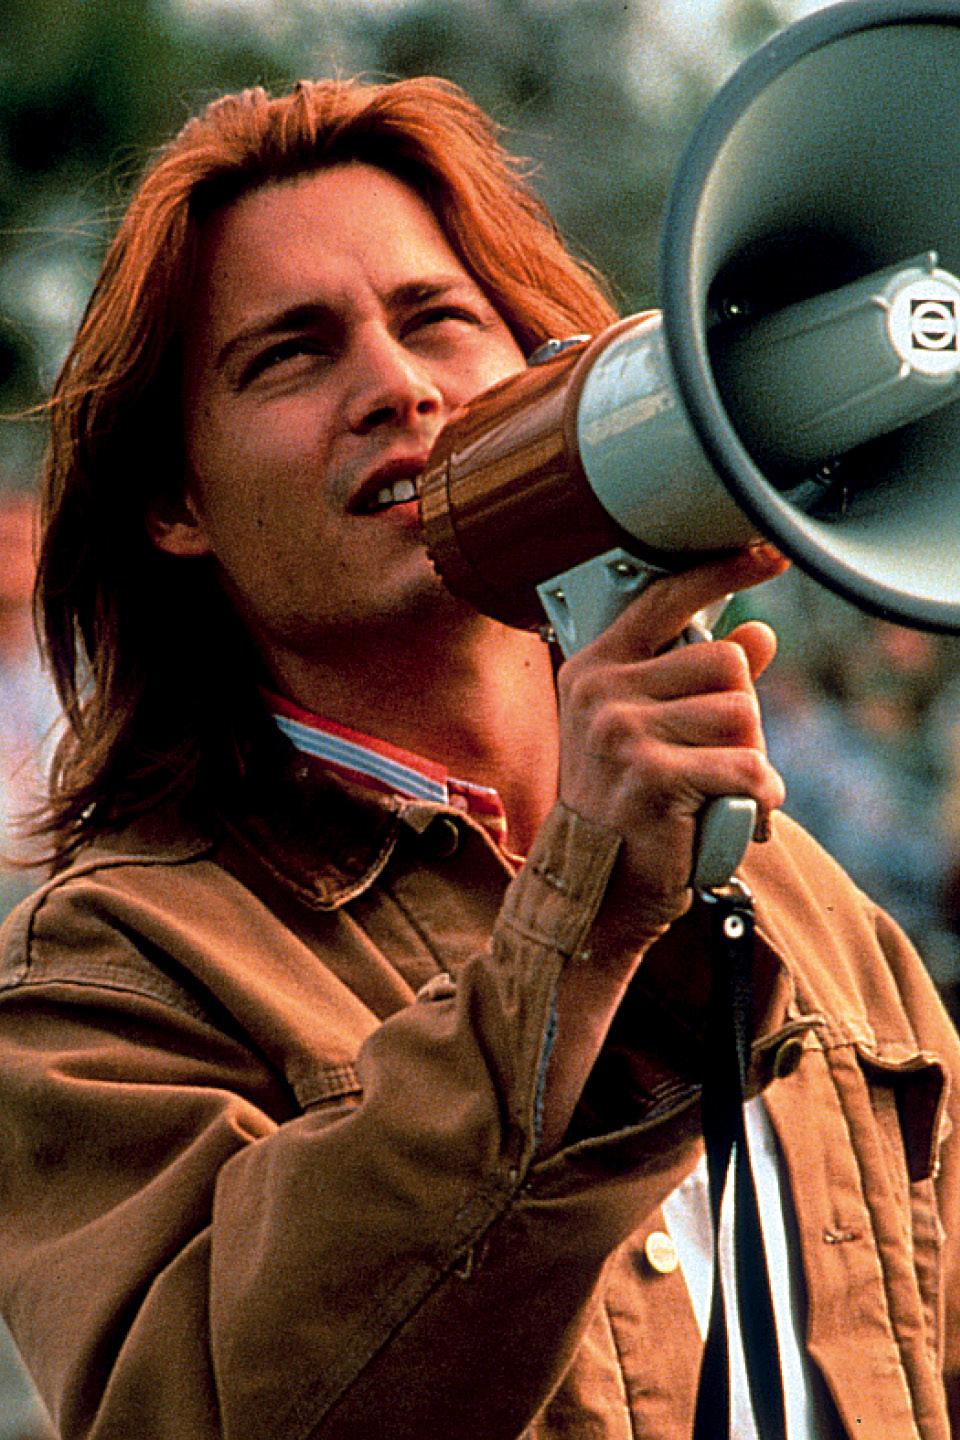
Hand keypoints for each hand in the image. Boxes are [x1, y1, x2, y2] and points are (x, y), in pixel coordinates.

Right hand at [556, 545, 787, 947]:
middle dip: (742, 717)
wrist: (594, 889)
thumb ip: (698, 681)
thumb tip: (761, 635)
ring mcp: (622, 732)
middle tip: (717, 760)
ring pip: (744, 717)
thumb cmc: (627, 807)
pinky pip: (748, 769)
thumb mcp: (652, 731)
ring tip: (719, 794)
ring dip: (752, 761)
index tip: (769, 554)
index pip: (666, 599)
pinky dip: (760, 800)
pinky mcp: (653, 776)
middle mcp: (602, 692)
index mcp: (596, 668)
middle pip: (728, 664)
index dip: (722, 573)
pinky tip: (736, 818)